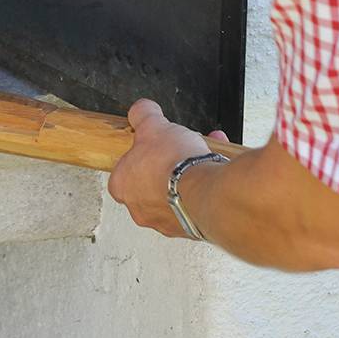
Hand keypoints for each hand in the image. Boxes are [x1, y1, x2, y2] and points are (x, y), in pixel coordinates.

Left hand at [106, 98, 226, 236]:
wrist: (206, 192)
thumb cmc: (173, 164)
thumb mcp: (152, 124)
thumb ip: (142, 114)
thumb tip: (141, 109)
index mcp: (123, 186)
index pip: (123, 170)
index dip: (140, 154)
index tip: (153, 145)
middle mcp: (141, 209)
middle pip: (151, 182)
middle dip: (167, 164)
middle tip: (180, 151)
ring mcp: (166, 221)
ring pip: (176, 193)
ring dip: (188, 174)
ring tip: (203, 155)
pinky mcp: (191, 228)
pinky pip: (196, 203)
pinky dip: (204, 188)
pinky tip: (215, 169)